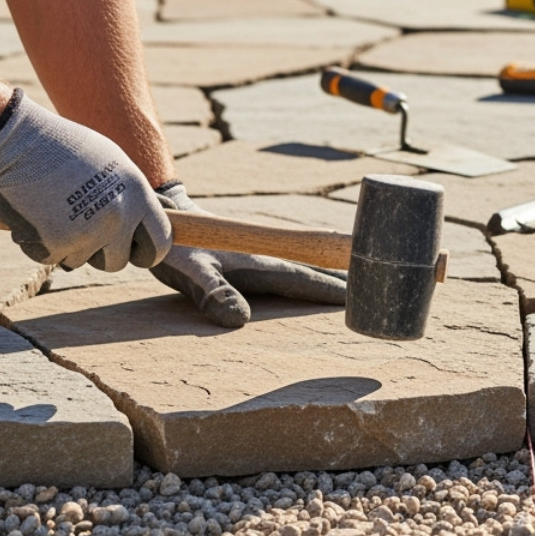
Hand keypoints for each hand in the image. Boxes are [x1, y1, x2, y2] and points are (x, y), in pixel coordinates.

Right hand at [0, 89, 170, 270]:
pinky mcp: (54, 245)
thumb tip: (156, 217)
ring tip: (53, 210)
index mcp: (137, 196)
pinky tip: (35, 214)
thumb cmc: (64, 147)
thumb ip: (131, 196)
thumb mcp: (112, 164)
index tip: (137, 253)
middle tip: (83, 232)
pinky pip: (50, 258)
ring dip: (66, 245)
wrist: (16, 142)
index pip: (159, 242)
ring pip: (80, 261)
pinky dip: (40, 243)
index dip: (148, 252)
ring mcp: (86, 234)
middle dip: (101, 254)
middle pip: (117, 261)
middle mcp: (117, 218)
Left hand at [150, 184, 346, 327]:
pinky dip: (304, 277)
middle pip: (310, 274)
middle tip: (370, 294)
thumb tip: (241, 320)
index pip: (304, 280)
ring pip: (300, 271)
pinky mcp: (249, 258)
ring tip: (347, 290)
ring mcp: (258, 258)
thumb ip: (214, 293)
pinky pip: (285, 270)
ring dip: (324, 279)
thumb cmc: (177, 246)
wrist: (164, 215)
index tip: (359, 297)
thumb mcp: (190, 271)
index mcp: (260, 264)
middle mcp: (265, 260)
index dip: (331, 291)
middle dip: (338, 284)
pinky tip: (305, 282)